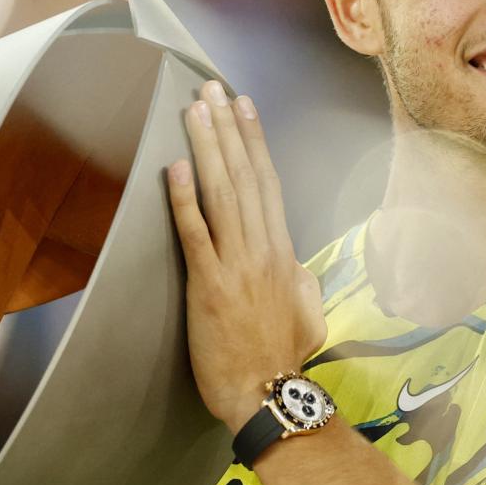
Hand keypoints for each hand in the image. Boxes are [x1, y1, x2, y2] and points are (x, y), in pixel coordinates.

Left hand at [168, 81, 326, 431]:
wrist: (270, 395)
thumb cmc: (286, 358)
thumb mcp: (308, 311)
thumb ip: (299, 278)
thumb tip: (292, 260)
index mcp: (283, 253)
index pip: (268, 184)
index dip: (254, 142)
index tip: (243, 107)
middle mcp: (262, 250)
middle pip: (245, 176)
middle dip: (227, 129)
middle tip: (212, 89)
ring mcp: (236, 266)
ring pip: (223, 194)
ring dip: (208, 148)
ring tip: (195, 110)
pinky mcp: (209, 287)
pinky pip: (196, 234)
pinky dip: (185, 199)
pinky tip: (176, 167)